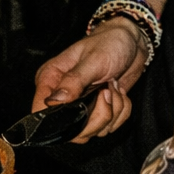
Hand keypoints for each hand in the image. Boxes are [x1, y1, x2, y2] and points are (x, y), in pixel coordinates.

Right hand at [32, 22, 147, 140]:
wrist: (132, 41)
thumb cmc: (110, 42)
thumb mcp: (93, 59)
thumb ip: (74, 80)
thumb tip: (54, 101)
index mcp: (51, 80)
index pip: (40, 113)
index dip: (60, 119)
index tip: (83, 106)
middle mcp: (62, 97)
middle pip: (72, 131)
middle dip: (97, 116)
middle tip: (106, 91)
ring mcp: (80, 107)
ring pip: (93, 131)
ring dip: (112, 111)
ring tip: (113, 87)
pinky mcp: (98, 111)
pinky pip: (109, 127)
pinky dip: (121, 112)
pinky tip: (119, 93)